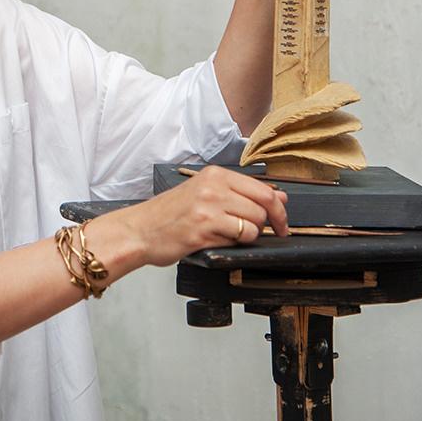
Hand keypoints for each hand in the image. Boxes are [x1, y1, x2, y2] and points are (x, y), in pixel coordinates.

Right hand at [103, 165, 289, 269]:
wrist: (139, 230)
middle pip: (263, 208)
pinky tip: (217, 241)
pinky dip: (234, 245)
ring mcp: (208, 209)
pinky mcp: (203, 231)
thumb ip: (242, 193)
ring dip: (248, 236)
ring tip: (228, 235)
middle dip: (266, 226)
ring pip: (254, 226)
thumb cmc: (171, 214)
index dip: (280, 210)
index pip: (264, 189)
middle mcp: (212, 188)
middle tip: (259, 233)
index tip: (281, 222)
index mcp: (215, 175)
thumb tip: (280, 197)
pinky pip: (238, 240)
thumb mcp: (205, 193)